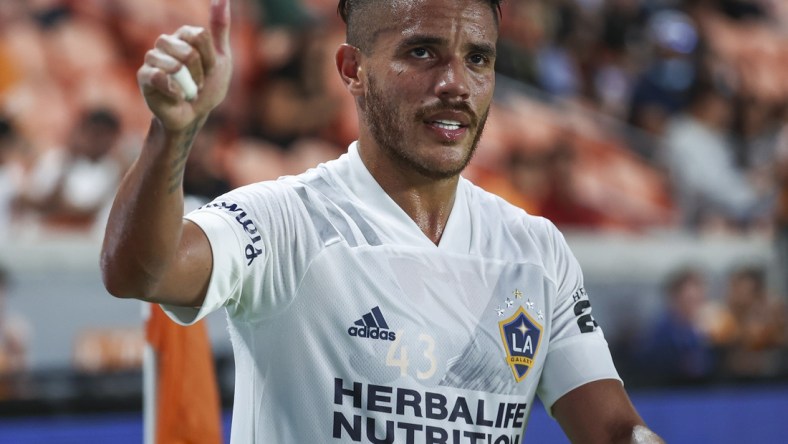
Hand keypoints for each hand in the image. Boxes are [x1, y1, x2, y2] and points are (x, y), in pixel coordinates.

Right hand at [137, 0, 231, 130]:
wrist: (194, 115)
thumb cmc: (207, 88)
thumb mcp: (221, 58)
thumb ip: (220, 28)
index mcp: (183, 36)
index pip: (199, 36)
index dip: (210, 59)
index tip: (210, 71)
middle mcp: (165, 43)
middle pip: (188, 50)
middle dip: (200, 73)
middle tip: (199, 84)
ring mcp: (153, 58)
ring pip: (176, 64)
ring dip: (190, 84)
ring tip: (188, 91)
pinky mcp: (144, 76)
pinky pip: (160, 76)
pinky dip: (175, 91)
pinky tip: (178, 96)